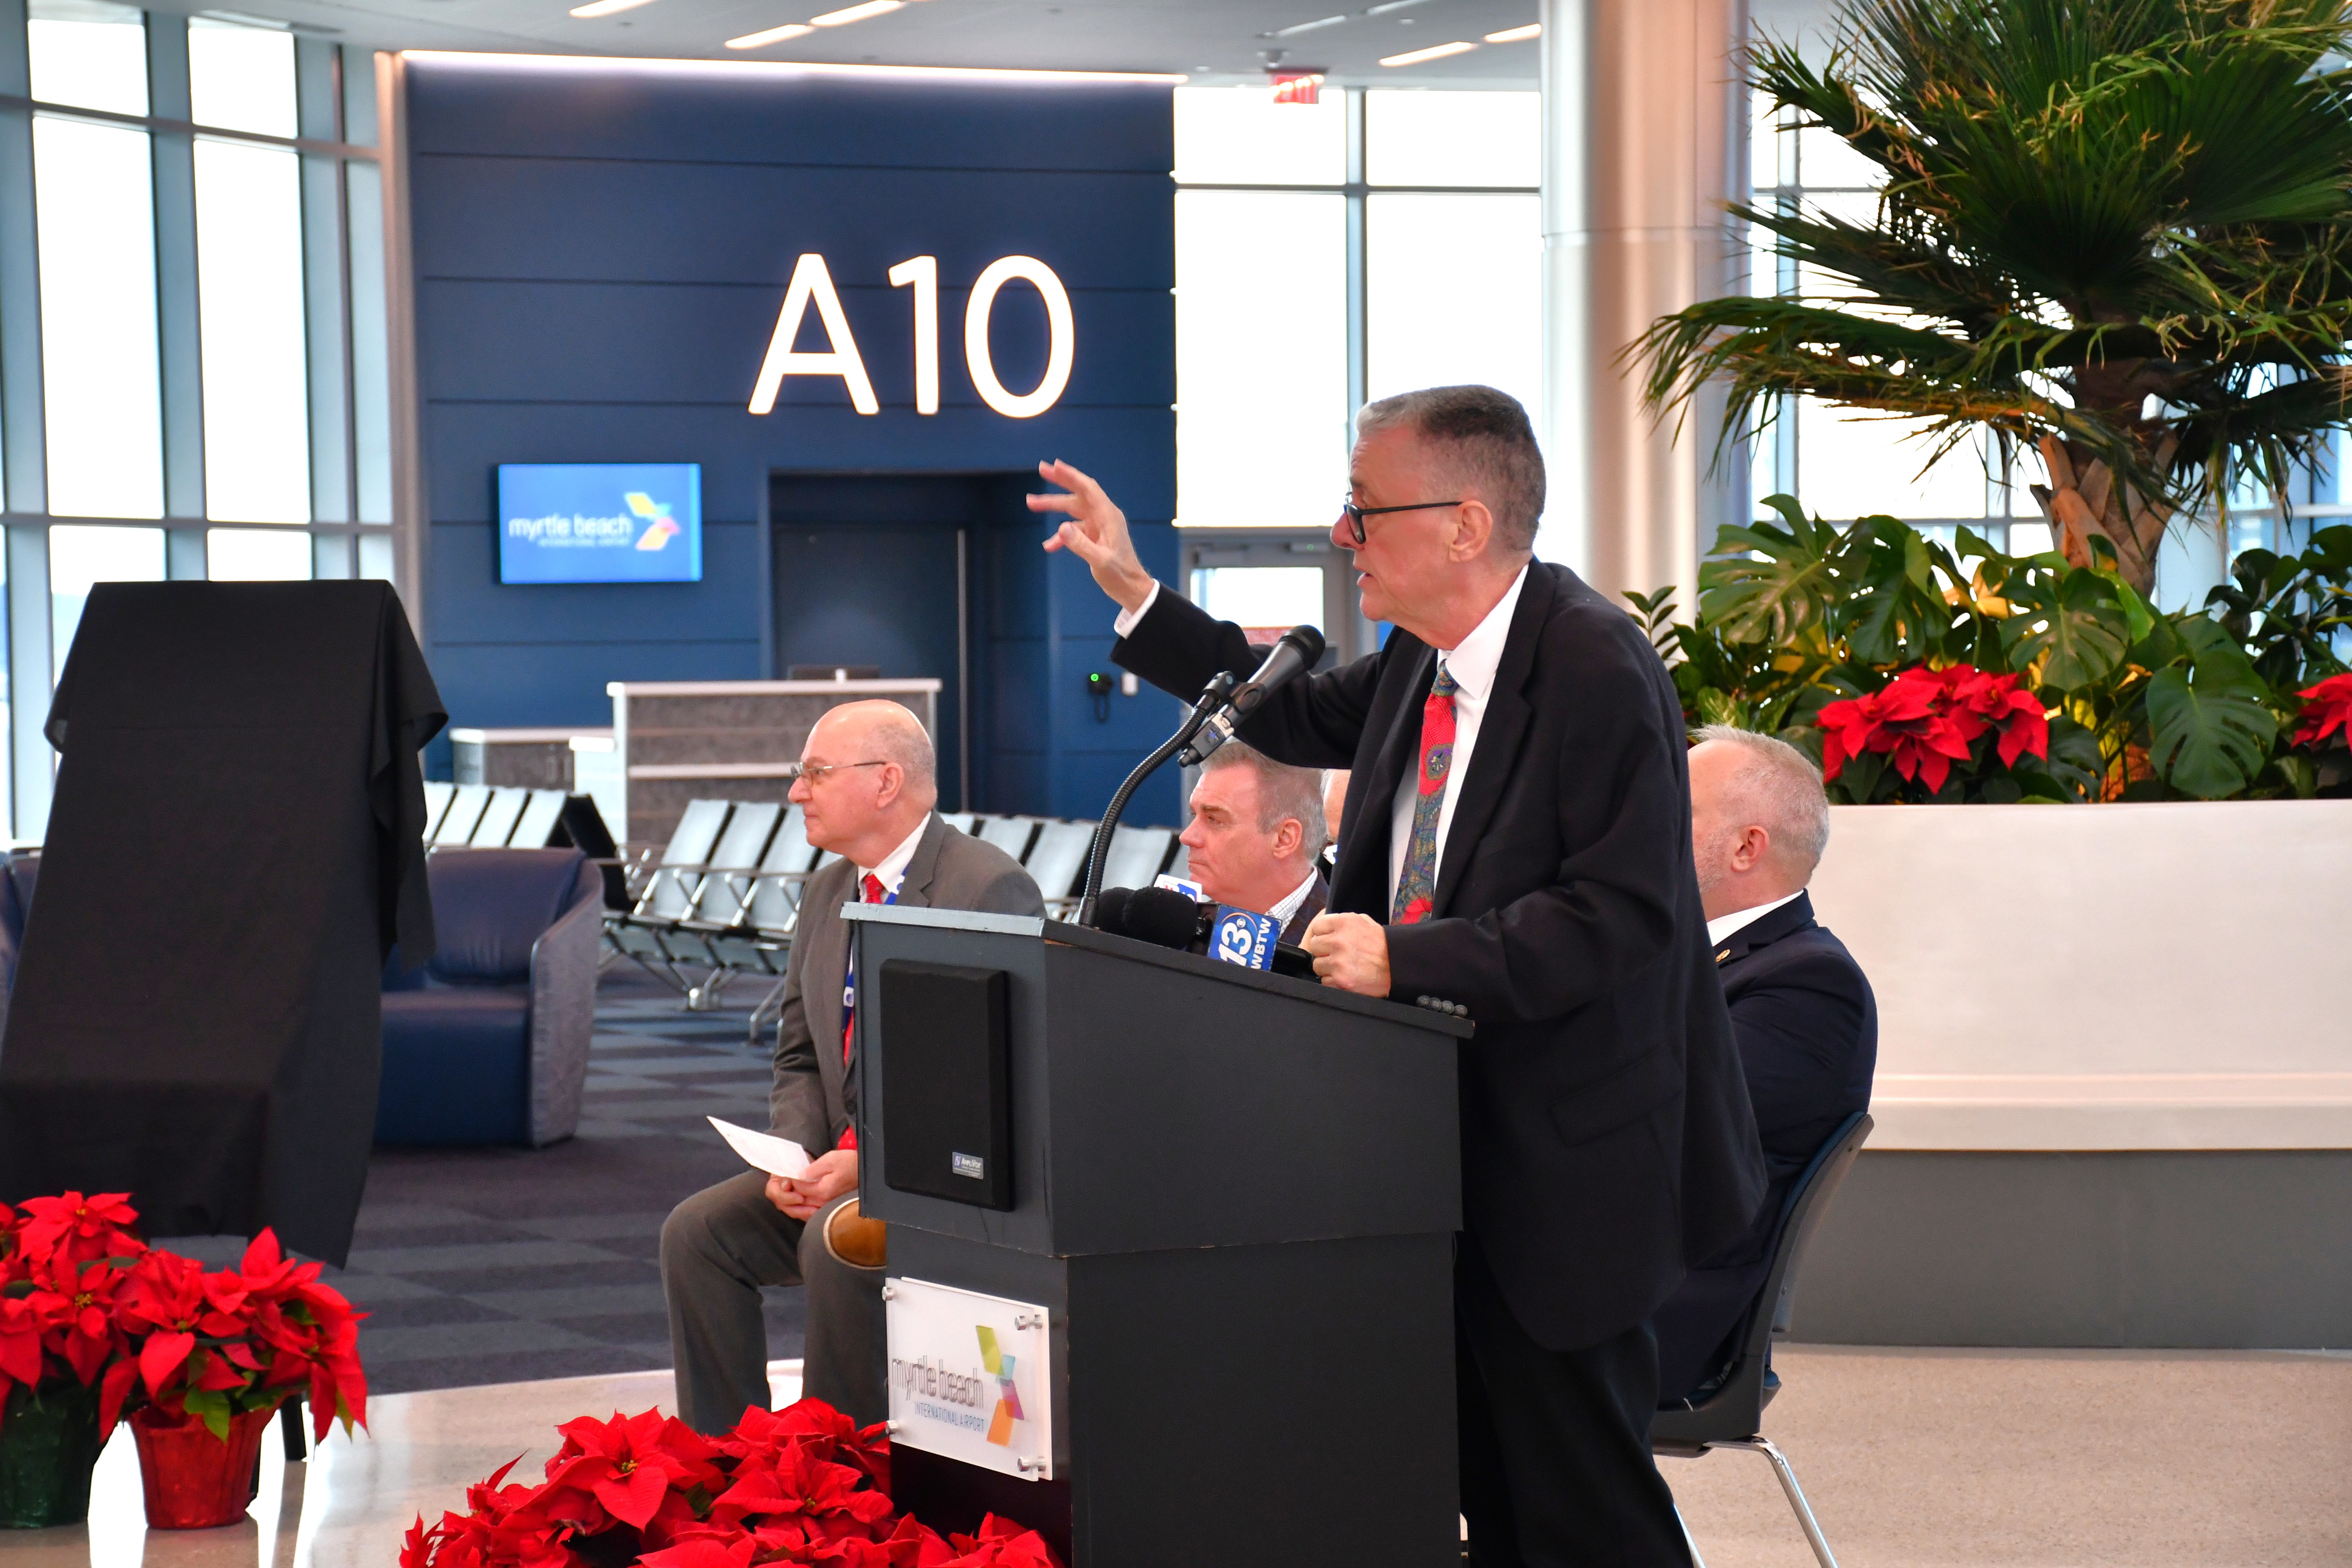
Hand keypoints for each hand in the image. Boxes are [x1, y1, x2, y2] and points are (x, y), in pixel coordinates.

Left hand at [769, 1149, 858, 1221]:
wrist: (866, 1171)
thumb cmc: (849, 1163)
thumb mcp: (831, 1159)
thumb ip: (812, 1169)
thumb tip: (797, 1176)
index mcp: (823, 1190)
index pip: (797, 1188)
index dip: (789, 1179)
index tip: (788, 1172)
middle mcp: (823, 1202)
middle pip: (797, 1203)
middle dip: (786, 1194)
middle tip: (782, 1183)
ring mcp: (826, 1207)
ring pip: (801, 1212)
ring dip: (791, 1204)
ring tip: (786, 1193)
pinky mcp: (828, 1207)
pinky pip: (809, 1214)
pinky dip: (800, 1210)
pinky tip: (797, 1203)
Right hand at [1029, 459, 1155, 611]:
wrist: (1131, 589)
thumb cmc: (1120, 575)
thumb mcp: (1100, 561)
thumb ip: (1080, 545)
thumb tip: (1062, 527)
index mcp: (1108, 516)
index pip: (1088, 489)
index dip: (1071, 475)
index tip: (1055, 466)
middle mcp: (1104, 516)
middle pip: (1078, 494)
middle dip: (1059, 484)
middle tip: (1042, 470)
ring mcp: (1099, 525)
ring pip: (1073, 510)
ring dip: (1053, 507)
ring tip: (1031, 504)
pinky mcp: (1095, 536)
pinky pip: (1074, 530)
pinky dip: (1061, 536)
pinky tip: (1049, 546)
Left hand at [1303, 911, 1390, 997]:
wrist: (1398, 965)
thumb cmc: (1382, 944)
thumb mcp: (1364, 921)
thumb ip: (1342, 921)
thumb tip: (1324, 925)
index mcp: (1343, 923)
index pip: (1316, 927)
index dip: (1322, 934)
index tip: (1328, 939)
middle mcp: (1339, 941)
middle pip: (1314, 946)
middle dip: (1323, 950)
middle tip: (1336, 954)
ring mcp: (1338, 962)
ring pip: (1317, 965)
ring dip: (1327, 967)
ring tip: (1342, 966)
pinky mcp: (1341, 980)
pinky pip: (1324, 980)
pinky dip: (1333, 981)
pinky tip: (1346, 976)